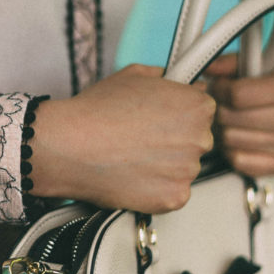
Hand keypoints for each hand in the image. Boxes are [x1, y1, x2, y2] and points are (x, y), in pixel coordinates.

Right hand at [30, 64, 215, 213]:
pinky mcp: (174, 197)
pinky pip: (173, 193)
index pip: (203, 111)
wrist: (70, 145)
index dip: (180, 114)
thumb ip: (164, 78)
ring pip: (183, 168)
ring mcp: (188, 171)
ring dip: (165, 165)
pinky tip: (134, 174)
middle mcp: (199, 139)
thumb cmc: (97, 111)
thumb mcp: (133, 75)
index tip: (164, 118)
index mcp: (196, 107)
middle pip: (196, 141)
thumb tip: (174, 81)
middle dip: (175, 140)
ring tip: (133, 156)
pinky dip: (156, 188)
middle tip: (144, 138)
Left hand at [205, 55, 273, 176]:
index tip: (219, 88)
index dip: (220, 90)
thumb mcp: (254, 70)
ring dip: (223, 130)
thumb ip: (229, 65)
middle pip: (231, 117)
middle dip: (219, 110)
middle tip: (222, 106)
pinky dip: (232, 150)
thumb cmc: (269, 92)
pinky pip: (238, 160)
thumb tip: (209, 68)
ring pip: (231, 139)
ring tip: (229, 121)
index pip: (237, 94)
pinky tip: (238, 139)